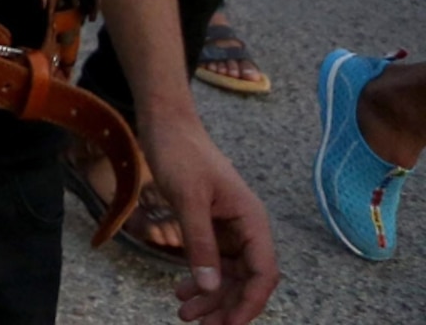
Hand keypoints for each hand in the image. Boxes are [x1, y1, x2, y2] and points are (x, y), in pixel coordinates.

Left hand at [146, 113, 276, 324]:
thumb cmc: (180, 153)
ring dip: (210, 295)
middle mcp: (246, 228)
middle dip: (224, 305)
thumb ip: (200, 242)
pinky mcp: (211, 225)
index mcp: (252, 220)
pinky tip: (182, 290)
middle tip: (197, 323)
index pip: (263, 273)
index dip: (249, 303)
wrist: (165, 123)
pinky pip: (212, 260)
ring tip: (184, 313)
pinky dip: (200, 277)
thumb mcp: (187, 198)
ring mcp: (229, 228)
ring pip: (228, 274)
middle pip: (245, 280)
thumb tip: (211, 287)